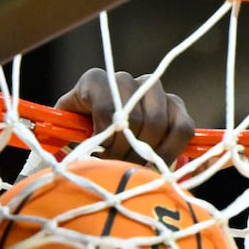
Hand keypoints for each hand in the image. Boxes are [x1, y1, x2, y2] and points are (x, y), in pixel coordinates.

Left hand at [54, 69, 195, 163]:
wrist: (105, 132)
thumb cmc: (83, 132)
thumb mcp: (68, 129)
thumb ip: (66, 130)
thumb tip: (72, 145)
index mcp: (96, 81)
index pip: (109, 109)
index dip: (109, 138)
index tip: (103, 155)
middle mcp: (126, 80)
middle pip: (136, 118)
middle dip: (128, 151)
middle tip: (120, 167)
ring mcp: (153, 90)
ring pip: (158, 123)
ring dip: (148, 153)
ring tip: (136, 167)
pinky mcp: (176, 105)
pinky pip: (183, 127)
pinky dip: (172, 150)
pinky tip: (158, 163)